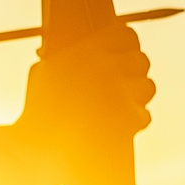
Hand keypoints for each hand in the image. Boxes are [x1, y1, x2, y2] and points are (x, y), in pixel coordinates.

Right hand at [15, 22, 154, 182]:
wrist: (39, 149)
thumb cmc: (37, 113)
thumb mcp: (44, 74)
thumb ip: (70, 57)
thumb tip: (92, 50)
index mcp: (83, 52)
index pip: (125, 34)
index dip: (126, 44)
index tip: (123, 51)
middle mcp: (104, 67)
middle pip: (141, 60)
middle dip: (132, 72)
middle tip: (119, 83)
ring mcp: (119, 92)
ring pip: (147, 86)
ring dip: (134, 96)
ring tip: (114, 107)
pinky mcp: (129, 116)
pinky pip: (144, 114)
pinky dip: (132, 122)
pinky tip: (114, 126)